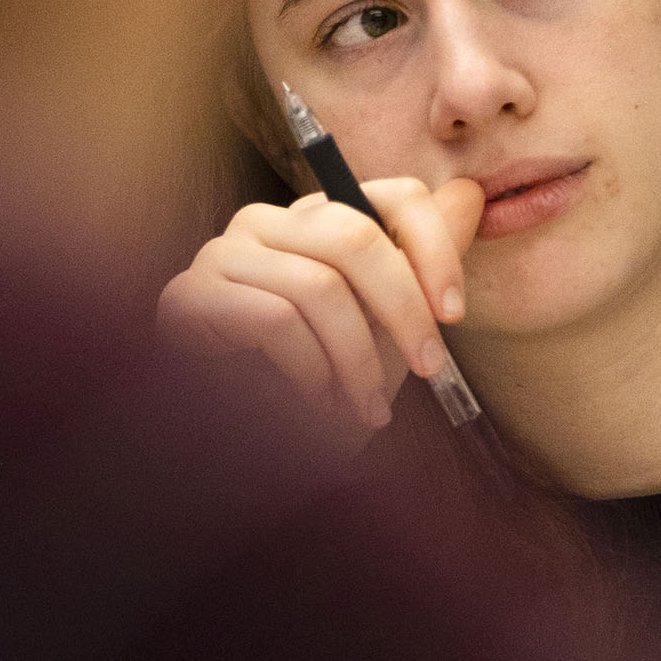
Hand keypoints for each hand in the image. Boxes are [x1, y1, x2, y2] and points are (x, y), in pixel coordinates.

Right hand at [157, 176, 484, 433]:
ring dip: (355, 362)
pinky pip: (273, 319)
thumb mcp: (389, 332)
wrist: (256, 464)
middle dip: (403, 310)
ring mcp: (221, 255)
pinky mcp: (188, 298)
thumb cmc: (323, 396)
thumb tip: (471, 195)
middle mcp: (266, 225)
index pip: (392, 195)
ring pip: (318, 287)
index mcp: (317, 223)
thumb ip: (422, 264)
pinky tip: (314, 403)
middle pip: (355, 235)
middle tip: (427, 368)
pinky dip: (308, 371)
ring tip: (363, 407)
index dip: (434, 250)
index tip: (453, 315)